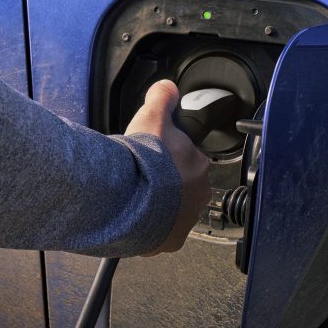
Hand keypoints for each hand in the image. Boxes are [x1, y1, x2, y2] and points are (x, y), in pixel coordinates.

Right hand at [125, 80, 210, 254]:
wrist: (128, 199)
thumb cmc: (144, 161)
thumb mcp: (152, 117)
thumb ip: (162, 98)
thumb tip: (167, 87)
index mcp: (199, 166)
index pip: (190, 160)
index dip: (171, 158)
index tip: (156, 158)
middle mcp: (199, 196)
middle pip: (184, 187)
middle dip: (168, 183)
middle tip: (144, 177)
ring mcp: (186, 221)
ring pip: (174, 211)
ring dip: (160, 206)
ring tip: (137, 198)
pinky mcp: (170, 241)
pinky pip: (162, 234)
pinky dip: (151, 229)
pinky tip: (136, 218)